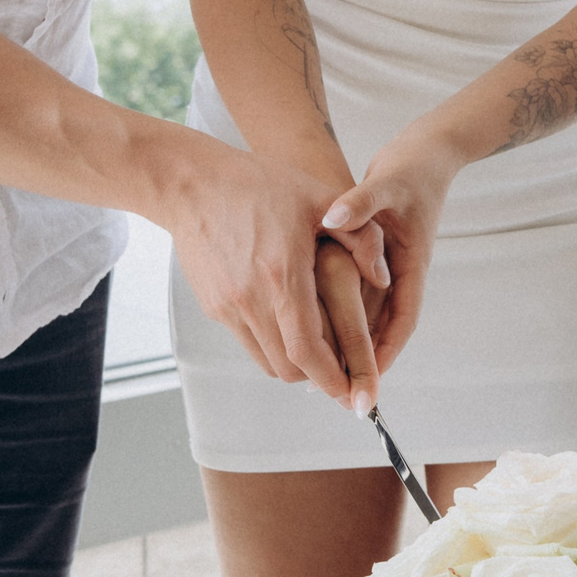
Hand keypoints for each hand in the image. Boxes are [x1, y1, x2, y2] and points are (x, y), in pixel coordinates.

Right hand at [163, 141, 388, 402]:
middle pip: (289, 367)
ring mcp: (228, 305)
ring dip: (296, 365)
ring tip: (320, 353)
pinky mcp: (214, 306)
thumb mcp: (320, 198)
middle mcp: (251, 298)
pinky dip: (273, 346)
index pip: (307, 350)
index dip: (333, 378)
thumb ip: (361, 238)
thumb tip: (384, 279)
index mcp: (282, 275)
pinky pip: (248, 343)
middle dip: (320, 378)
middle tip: (344, 374)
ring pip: (267, 362)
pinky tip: (288, 326)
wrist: (192, 184)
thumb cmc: (259, 185)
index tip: (353, 392)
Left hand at [319, 126, 463, 373]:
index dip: (383, 354)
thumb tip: (332, 219)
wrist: (426, 153)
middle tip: (335, 394)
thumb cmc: (410, 169)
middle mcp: (400, 275)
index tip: (365, 382)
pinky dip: (338, 317)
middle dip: (362, 363)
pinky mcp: (372, 261)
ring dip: (348, 345)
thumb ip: (359, 203)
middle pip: (383, 330)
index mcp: (411, 265)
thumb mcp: (387, 185)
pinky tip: (310, 331)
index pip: (401, 322)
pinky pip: (356, 298)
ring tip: (317, 374)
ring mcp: (387, 270)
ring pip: (368, 318)